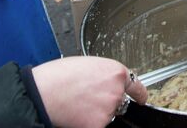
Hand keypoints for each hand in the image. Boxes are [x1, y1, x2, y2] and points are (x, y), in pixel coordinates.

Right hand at [32, 56, 146, 127]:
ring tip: (77, 103)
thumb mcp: (88, 65)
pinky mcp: (99, 125)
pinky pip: (97, 125)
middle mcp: (116, 91)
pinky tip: (75, 114)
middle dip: (106, 102)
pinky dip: (87, 123)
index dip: (139, 93)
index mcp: (116, 73)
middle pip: (118, 101)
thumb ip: (104, 75)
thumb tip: (106, 82)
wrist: (44, 92)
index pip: (135, 86)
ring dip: (96, 112)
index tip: (141, 98)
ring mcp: (109, 110)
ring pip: (106, 115)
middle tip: (88, 99)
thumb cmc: (59, 76)